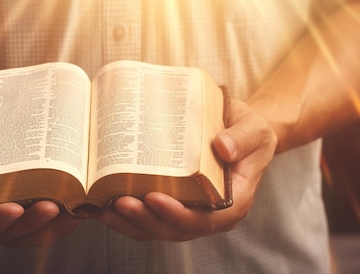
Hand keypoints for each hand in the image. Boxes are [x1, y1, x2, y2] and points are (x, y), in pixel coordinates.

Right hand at [0, 114, 81, 246]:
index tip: (13, 208)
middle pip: (7, 234)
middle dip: (31, 223)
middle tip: (52, 206)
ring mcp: (0, 220)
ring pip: (28, 233)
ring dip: (51, 225)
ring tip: (72, 208)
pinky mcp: (19, 211)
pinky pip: (40, 223)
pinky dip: (59, 218)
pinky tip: (77, 204)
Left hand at [98, 99, 276, 240]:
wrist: (240, 133)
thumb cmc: (248, 132)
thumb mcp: (253, 128)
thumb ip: (243, 138)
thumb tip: (223, 147)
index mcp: (234, 201)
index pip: (207, 219)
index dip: (179, 214)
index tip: (154, 197)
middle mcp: (212, 215)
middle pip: (178, 229)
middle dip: (147, 219)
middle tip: (120, 201)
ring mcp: (192, 213)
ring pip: (160, 229)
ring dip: (132, 223)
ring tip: (107, 207)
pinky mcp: (175, 206)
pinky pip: (151, 220)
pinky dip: (128, 218)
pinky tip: (105, 206)